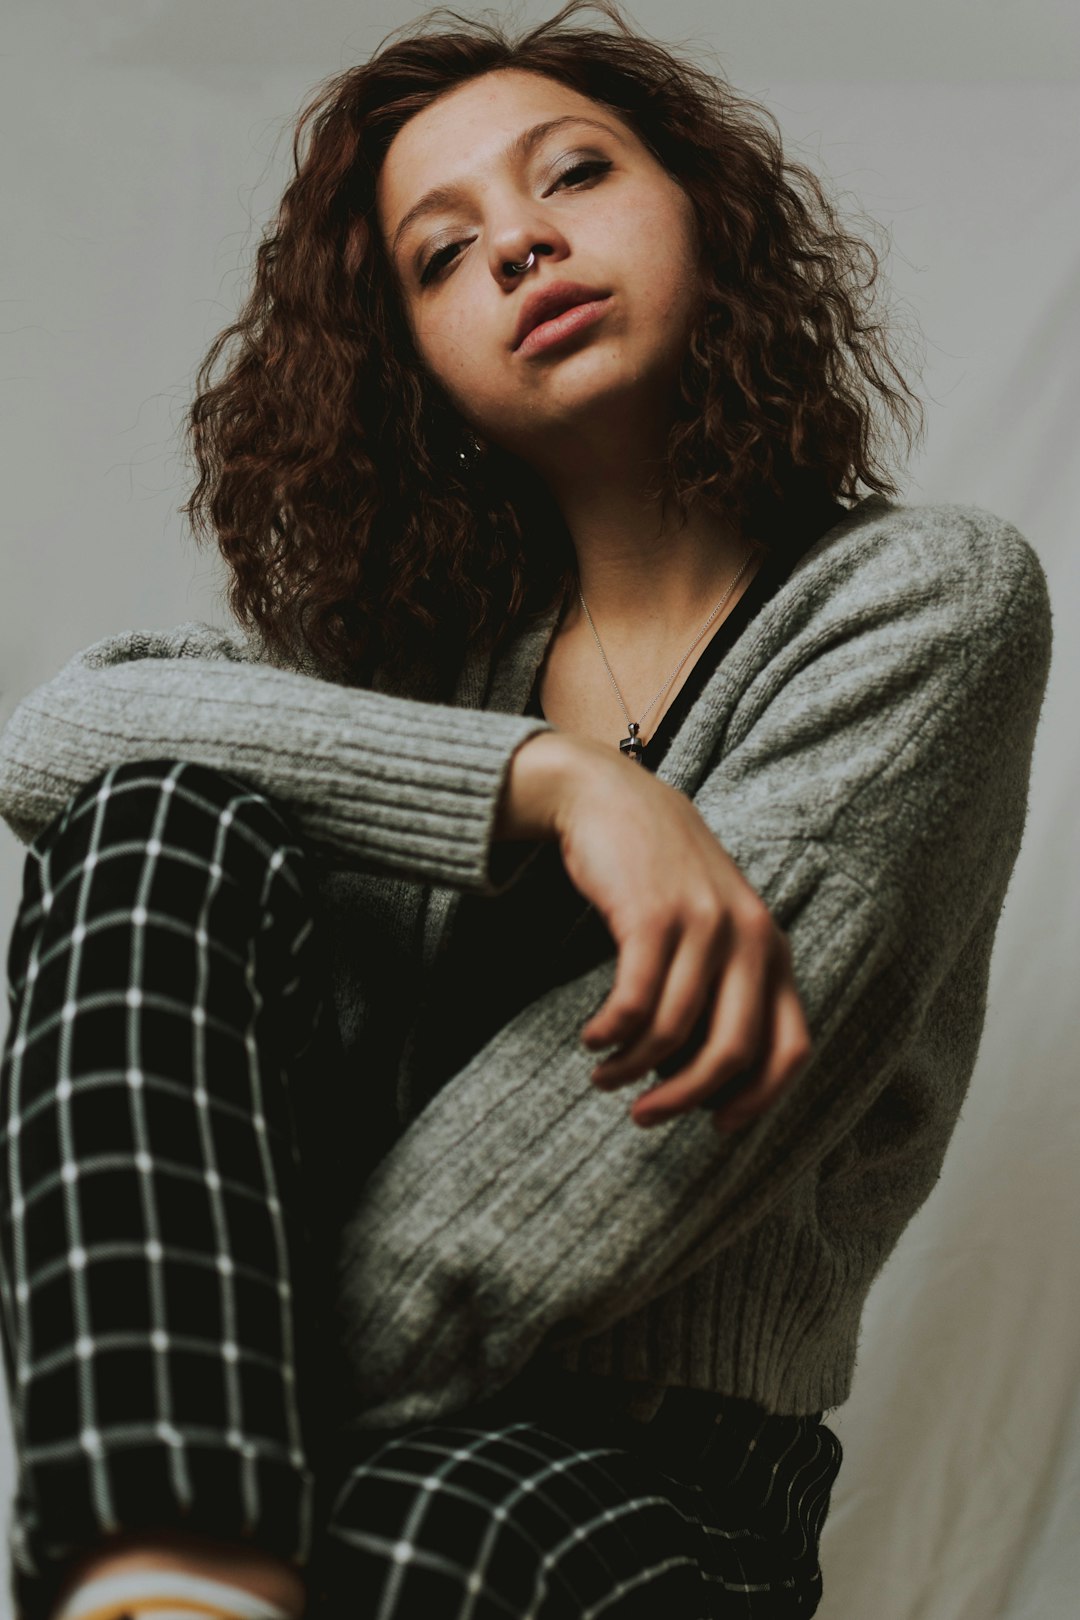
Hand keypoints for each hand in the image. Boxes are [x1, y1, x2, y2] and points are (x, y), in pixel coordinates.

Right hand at [547, 737, 811, 1130]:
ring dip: (632, 1067)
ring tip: (603, 1074)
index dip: (759, 1099)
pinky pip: (635, 1001)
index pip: (791, 1047)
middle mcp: (748, 936)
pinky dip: (611, 1033)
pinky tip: (592, 1038)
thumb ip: (723, 985)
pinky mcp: (652, 916)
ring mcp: (702, 923)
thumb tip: (708, 1080)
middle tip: (644, 1116)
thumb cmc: (658, 874)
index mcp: (771, 947)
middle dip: (685, 1098)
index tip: (716, 1127)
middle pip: (733, 1051)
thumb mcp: (711, 923)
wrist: (610, 796)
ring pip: (674, 1031)